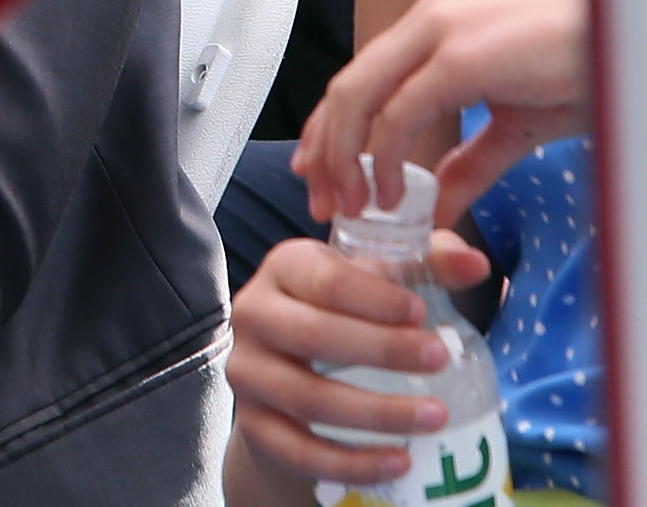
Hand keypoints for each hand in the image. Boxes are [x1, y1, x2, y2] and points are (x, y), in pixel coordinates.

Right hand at [226, 233, 491, 496]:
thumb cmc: (343, 312)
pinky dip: (353, 462)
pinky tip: (401, 461)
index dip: (375, 298)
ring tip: (436, 416)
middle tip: (441, 358)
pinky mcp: (254, 426)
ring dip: (378, 412)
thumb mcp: (374, 281)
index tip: (421, 313)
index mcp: (284, 270)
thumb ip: (425, 265)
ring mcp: (248, 373)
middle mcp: (253, 316)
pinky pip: (300, 451)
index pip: (324, 280)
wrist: (287, 366)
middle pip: (312, 336)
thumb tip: (476, 263)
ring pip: (308, 398)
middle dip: (382, 349)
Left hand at [297, 0, 590, 226]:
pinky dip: (384, 157)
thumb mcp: (514, 125)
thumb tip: (437, 208)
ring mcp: (438, 34)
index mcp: (431, 30)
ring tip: (351, 206)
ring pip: (358, 97)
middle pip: (345, 90)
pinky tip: (391, 194)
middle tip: (321, 200)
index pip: (357, 81)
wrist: (626, 41)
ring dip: (343, 158)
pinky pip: (400, 112)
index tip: (317, 175)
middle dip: (324, 151)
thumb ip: (470, 163)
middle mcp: (424, 23)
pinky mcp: (460, 58)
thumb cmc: (584, 71)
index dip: (326, 130)